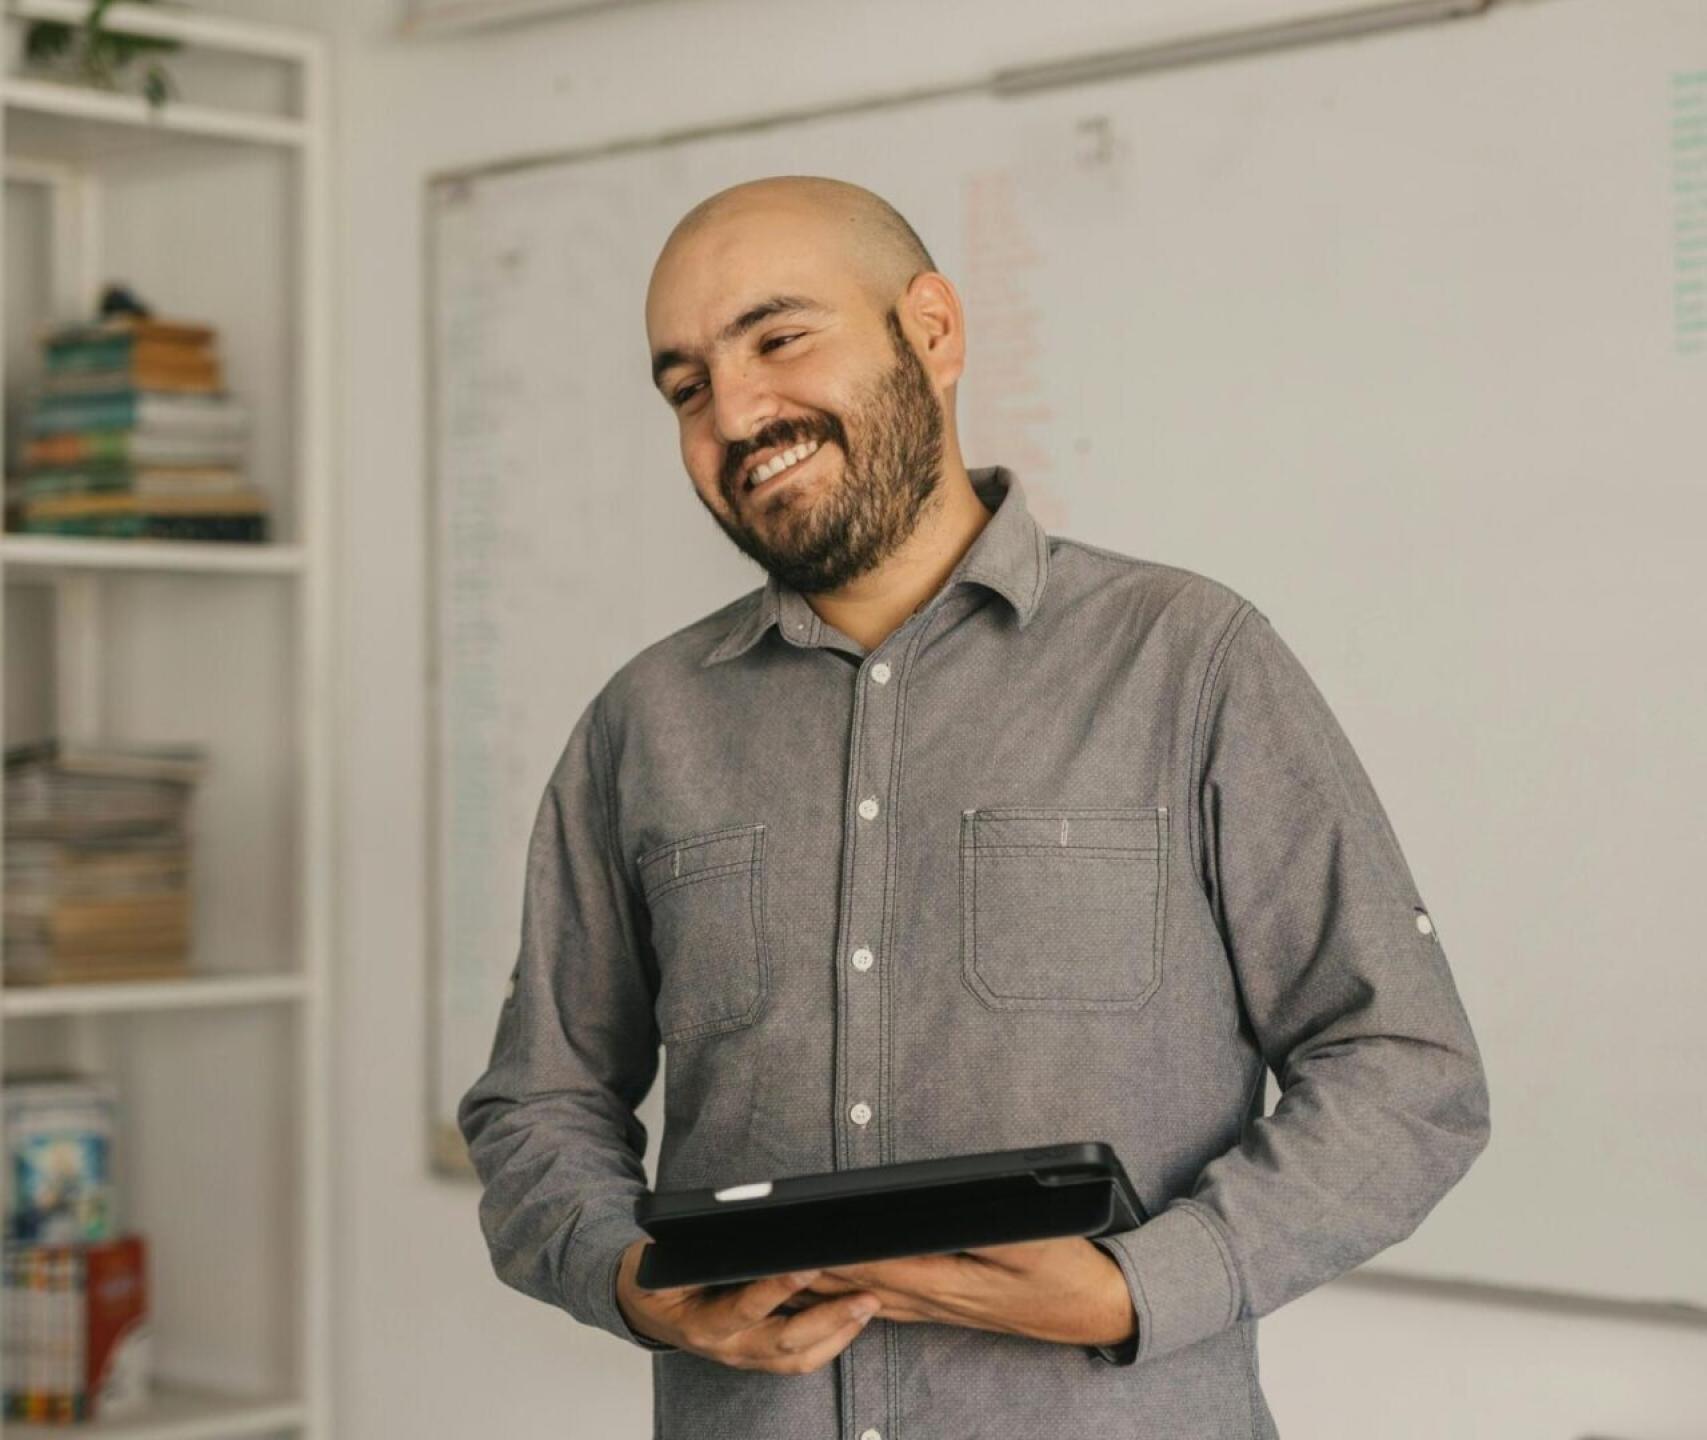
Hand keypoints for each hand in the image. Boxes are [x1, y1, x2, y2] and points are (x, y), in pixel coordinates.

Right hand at [615, 1239, 882, 1373]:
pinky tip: (853, 1319)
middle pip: (785, 1343)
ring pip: (798, 1358)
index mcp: (700, 1322)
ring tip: (868, 1304)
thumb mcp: (665, 1258)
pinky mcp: (757, 1358)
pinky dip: (831, 1341)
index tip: (808, 1264)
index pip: (745, 1308)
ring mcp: (744, 1356)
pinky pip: (799, 1360)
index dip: (777, 1289)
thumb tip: (739, 1216)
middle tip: (864, 1294)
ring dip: (838, 1333)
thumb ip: (699, 1246)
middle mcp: (726, 1346)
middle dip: (829, 1320)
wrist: (643, 1307)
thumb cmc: (657, 1274)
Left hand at [782, 1236, 1135, 1348]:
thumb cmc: (1069, 1272)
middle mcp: (933, 1299)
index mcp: (948, 1282)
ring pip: (864, 1296)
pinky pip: (885, 1303)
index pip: (871, 1265)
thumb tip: (935, 1216)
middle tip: (761, 1257)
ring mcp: (938, 1307)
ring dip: (821, 1286)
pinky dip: (851, 1294)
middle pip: (856, 1283)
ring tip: (777, 1272)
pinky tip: (833, 1289)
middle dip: (807, 1271)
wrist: (1099, 1308)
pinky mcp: (946, 1306)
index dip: (827, 1255)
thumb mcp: (1032, 1244)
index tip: (790, 1245)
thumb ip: (980, 1231)